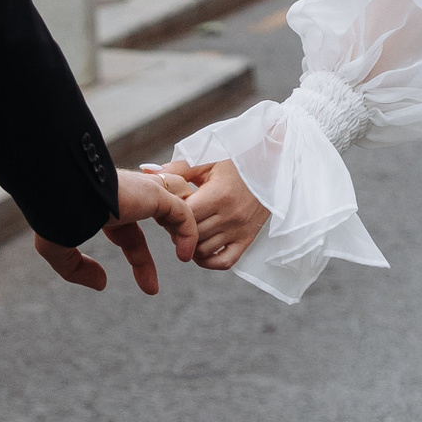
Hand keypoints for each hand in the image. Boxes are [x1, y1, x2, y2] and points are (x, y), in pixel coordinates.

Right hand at [33, 168, 199, 295]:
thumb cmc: (53, 213)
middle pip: (159, 219)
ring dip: (186, 229)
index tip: (150, 288)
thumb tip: (102, 284)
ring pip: (177, 206)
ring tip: (194, 257)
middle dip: (171, 243)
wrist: (58, 188)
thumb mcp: (59, 249)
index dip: (140, 262)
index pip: (130, 235)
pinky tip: (185, 255)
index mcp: (106, 209)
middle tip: (184, 268)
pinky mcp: (154, 193)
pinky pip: (183, 212)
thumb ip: (77, 269)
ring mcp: (142, 193)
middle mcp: (127, 198)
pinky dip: (189, 232)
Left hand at [163, 154, 269, 272]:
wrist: (273, 165)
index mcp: (219, 195)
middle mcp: (230, 216)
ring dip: (189, 244)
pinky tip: (200, 249)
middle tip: (173, 220)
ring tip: (187, 230)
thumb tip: (148, 171)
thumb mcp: (209, 159)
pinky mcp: (248, 239)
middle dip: (176, 229)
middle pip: (191, 235)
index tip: (168, 207)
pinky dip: (208, 261)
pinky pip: (225, 262)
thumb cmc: (238, 159)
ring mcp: (240, 230)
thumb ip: (178, 168)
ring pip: (203, 251)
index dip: (171, 214)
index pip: (185, 216)